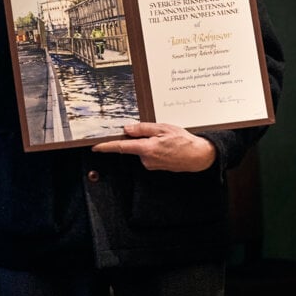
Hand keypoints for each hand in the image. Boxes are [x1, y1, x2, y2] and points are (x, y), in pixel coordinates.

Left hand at [92, 122, 216, 171]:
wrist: (199, 156)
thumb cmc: (183, 141)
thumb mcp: (164, 128)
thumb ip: (144, 129)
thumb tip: (127, 129)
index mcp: (147, 149)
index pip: (122, 147)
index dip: (107, 147)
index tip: (96, 147)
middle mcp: (147, 159)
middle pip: (134, 146)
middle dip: (140, 138)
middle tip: (157, 132)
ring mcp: (152, 164)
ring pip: (143, 149)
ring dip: (150, 143)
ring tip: (167, 140)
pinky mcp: (156, 166)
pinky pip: (150, 154)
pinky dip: (155, 148)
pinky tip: (167, 146)